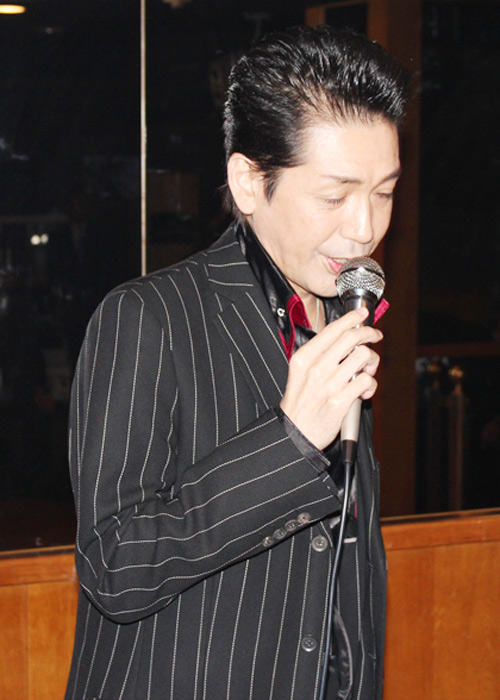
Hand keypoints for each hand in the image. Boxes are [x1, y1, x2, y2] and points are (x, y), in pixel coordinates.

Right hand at [279, 307, 382, 450]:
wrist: (294, 432)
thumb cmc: (299, 402)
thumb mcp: (300, 371)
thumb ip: (319, 354)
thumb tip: (345, 337)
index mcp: (304, 357)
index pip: (333, 329)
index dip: (352, 318)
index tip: (363, 314)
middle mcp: (316, 368)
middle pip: (352, 338)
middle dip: (369, 333)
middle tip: (375, 336)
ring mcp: (329, 384)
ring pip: (363, 356)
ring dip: (372, 360)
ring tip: (369, 368)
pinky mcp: (340, 401)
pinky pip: (366, 381)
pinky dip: (371, 383)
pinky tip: (366, 389)